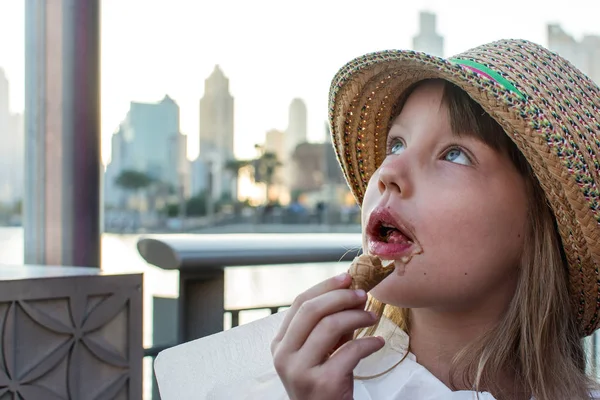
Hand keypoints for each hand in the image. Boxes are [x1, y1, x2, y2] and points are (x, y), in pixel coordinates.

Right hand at [270, 273, 384, 399]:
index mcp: (280, 344)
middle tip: (362, 294)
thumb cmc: (325, 384)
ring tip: (372, 316)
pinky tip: (378, 342)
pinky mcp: (323, 383)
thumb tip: (352, 293)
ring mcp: (300, 370)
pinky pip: (350, 351)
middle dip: (340, 297)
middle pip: (311, 310)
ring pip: (330, 326)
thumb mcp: (322, 352)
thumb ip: (332, 325)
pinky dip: (369, 343)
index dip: (325, 286)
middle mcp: (284, 356)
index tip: (347, 278)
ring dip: (356, 316)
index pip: (300, 303)